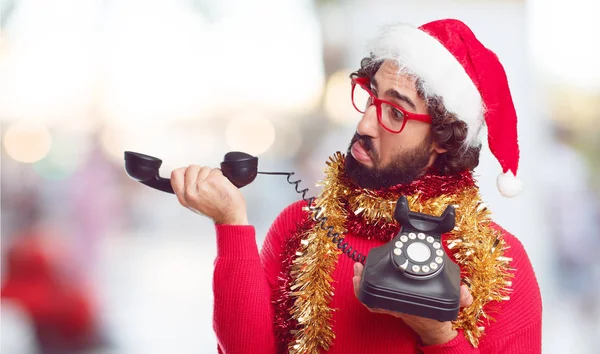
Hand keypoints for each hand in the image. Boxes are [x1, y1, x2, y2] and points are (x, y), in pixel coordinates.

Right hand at [170, 165, 247, 224]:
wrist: (230, 215)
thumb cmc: (217, 210)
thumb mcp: (194, 203)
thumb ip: (187, 189)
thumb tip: (187, 176)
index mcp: (183, 197)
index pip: (176, 174)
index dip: (185, 171)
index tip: (192, 175)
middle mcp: (190, 192)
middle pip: (191, 168)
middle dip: (201, 172)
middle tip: (207, 183)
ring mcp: (201, 186)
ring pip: (204, 168)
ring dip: (211, 174)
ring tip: (215, 186)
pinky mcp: (213, 181)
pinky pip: (215, 170)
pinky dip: (220, 175)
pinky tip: (221, 185)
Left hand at [352, 262, 472, 345]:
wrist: (435, 329)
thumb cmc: (438, 316)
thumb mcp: (451, 304)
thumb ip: (461, 297)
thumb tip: (465, 293)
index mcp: (406, 305)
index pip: (380, 302)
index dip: (366, 290)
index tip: (361, 274)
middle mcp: (395, 305)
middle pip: (371, 295)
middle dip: (362, 280)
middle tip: (358, 266)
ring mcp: (392, 303)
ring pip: (370, 295)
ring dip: (362, 281)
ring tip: (358, 267)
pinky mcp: (392, 300)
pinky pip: (374, 297)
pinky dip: (367, 287)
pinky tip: (365, 273)